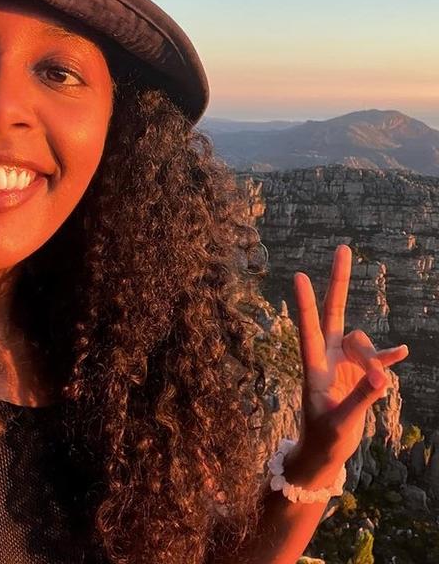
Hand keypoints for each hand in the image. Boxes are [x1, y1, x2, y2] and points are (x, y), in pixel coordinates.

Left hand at [292, 244, 408, 468]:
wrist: (325, 452)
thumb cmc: (324, 437)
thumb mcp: (340, 421)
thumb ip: (362, 397)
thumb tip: (382, 376)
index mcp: (313, 365)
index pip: (308, 328)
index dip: (305, 303)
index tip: (298, 275)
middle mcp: (327, 356)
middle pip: (333, 312)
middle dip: (338, 281)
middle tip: (343, 248)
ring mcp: (343, 362)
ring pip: (364, 343)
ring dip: (375, 360)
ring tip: (378, 386)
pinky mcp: (359, 373)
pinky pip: (378, 359)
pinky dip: (387, 356)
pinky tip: (401, 352)